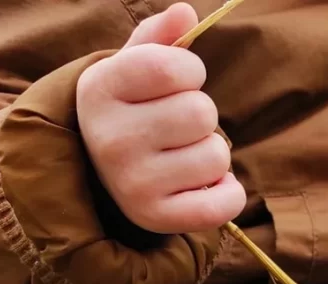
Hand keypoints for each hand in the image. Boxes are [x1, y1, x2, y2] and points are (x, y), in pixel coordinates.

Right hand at [76, 3, 245, 233]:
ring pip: (217, 155)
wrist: (104, 175)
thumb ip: (160, 39)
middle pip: (202, 112)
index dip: (190, 71)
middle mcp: (110, 139)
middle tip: (177, 129)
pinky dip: (228, 193)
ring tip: (183, 157)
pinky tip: (202, 187)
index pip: (171, 66)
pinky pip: (226, 201)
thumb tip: (186, 12)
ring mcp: (131, 183)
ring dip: (213, 154)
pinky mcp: (157, 218)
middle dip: (203, 117)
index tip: (176, 83)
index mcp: (100, 90)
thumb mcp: (133, 69)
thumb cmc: (132, 111)